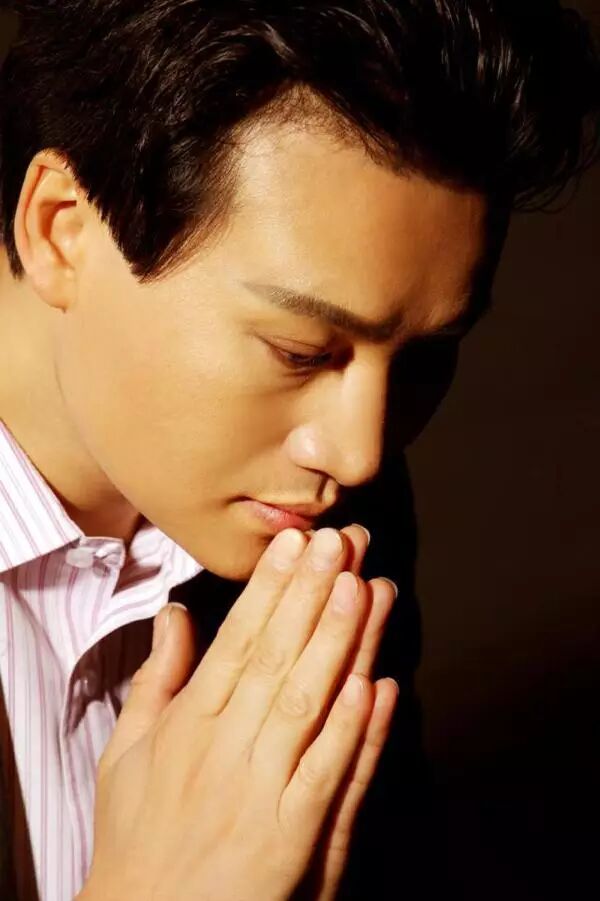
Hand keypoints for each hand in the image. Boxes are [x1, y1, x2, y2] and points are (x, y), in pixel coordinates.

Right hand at [78, 525, 397, 900]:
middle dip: (314, 593)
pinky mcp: (290, 837)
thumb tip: (173, 616)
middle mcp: (225, 748)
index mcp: (189, 723)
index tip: (295, 543)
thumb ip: (156, 679)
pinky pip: (326, 774)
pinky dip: (352, 730)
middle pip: (279, 656)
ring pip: (308, 702)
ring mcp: (260, 791)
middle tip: (344, 543)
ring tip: (367, 589)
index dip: (271, 587)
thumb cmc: (136, 837)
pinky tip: (373, 684)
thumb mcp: (126, 751)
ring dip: (341, 642)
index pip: (239, 639)